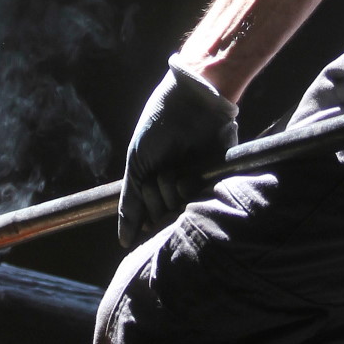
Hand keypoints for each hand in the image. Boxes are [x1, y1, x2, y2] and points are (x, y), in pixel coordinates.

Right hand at [118, 55, 237, 247]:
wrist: (190, 101)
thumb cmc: (158, 127)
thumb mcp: (136, 165)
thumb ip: (130, 204)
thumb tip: (124, 242)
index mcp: (159, 189)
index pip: (150, 221)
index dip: (145, 211)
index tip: (146, 189)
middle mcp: (179, 191)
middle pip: (164, 218)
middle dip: (157, 196)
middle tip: (161, 172)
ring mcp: (199, 187)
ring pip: (182, 212)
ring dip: (172, 191)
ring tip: (175, 167)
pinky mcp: (219, 180)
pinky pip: (203, 201)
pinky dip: (191, 188)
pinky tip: (189, 172)